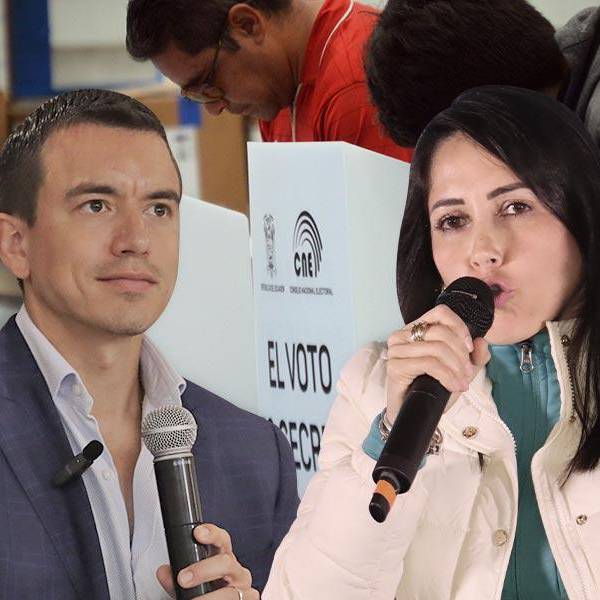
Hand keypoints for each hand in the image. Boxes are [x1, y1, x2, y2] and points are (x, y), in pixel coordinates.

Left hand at [157, 523, 259, 599]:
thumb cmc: (208, 593)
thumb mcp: (191, 584)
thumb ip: (176, 577)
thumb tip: (163, 571)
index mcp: (223, 558)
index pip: (222, 539)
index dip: (211, 533)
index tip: (198, 533)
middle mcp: (236, 570)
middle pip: (225, 562)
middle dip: (203, 570)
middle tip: (183, 579)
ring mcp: (244, 587)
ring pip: (230, 590)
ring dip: (209, 598)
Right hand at [385, 304, 490, 422]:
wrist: (414, 414)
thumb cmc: (432, 389)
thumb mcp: (459, 371)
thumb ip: (475, 357)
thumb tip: (481, 341)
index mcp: (415, 329)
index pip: (440, 312)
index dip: (459, 327)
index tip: (469, 349)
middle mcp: (401, 335)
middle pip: (441, 332)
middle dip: (461, 354)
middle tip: (467, 373)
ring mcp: (396, 350)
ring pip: (437, 348)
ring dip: (456, 368)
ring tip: (462, 383)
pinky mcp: (395, 366)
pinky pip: (429, 364)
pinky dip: (447, 376)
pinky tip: (453, 386)